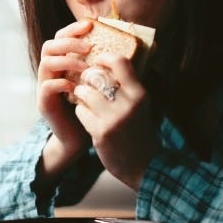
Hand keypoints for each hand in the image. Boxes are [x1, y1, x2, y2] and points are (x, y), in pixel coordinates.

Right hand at [36, 20, 93, 172]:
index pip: (61, 38)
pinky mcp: (44, 103)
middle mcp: (50, 73)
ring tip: (85, 67)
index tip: (90, 25)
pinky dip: (61, 83)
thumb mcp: (99, 83)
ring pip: (46, 63)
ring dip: (67, 61)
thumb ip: (102, 67)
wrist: (80, 139)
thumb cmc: (93, 110)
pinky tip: (76, 87)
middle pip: (49, 46)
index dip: (73, 29)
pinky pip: (47, 86)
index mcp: (62, 64)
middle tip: (88, 47)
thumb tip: (123, 48)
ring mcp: (44, 87)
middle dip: (69, 42)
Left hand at [72, 52, 159, 189]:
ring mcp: (113, 119)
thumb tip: (112, 61)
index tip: (98, 60)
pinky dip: (80, 112)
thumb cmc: (138, 131)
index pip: (121, 62)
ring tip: (84, 98)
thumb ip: (129, 86)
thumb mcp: (141, 106)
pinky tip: (86, 116)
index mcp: (140, 94)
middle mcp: (128, 105)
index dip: (105, 57)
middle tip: (85, 81)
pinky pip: (81, 112)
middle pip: (96, 77)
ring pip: (84, 94)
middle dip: (87, 78)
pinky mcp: (100, 133)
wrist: (141, 165)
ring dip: (81, 95)